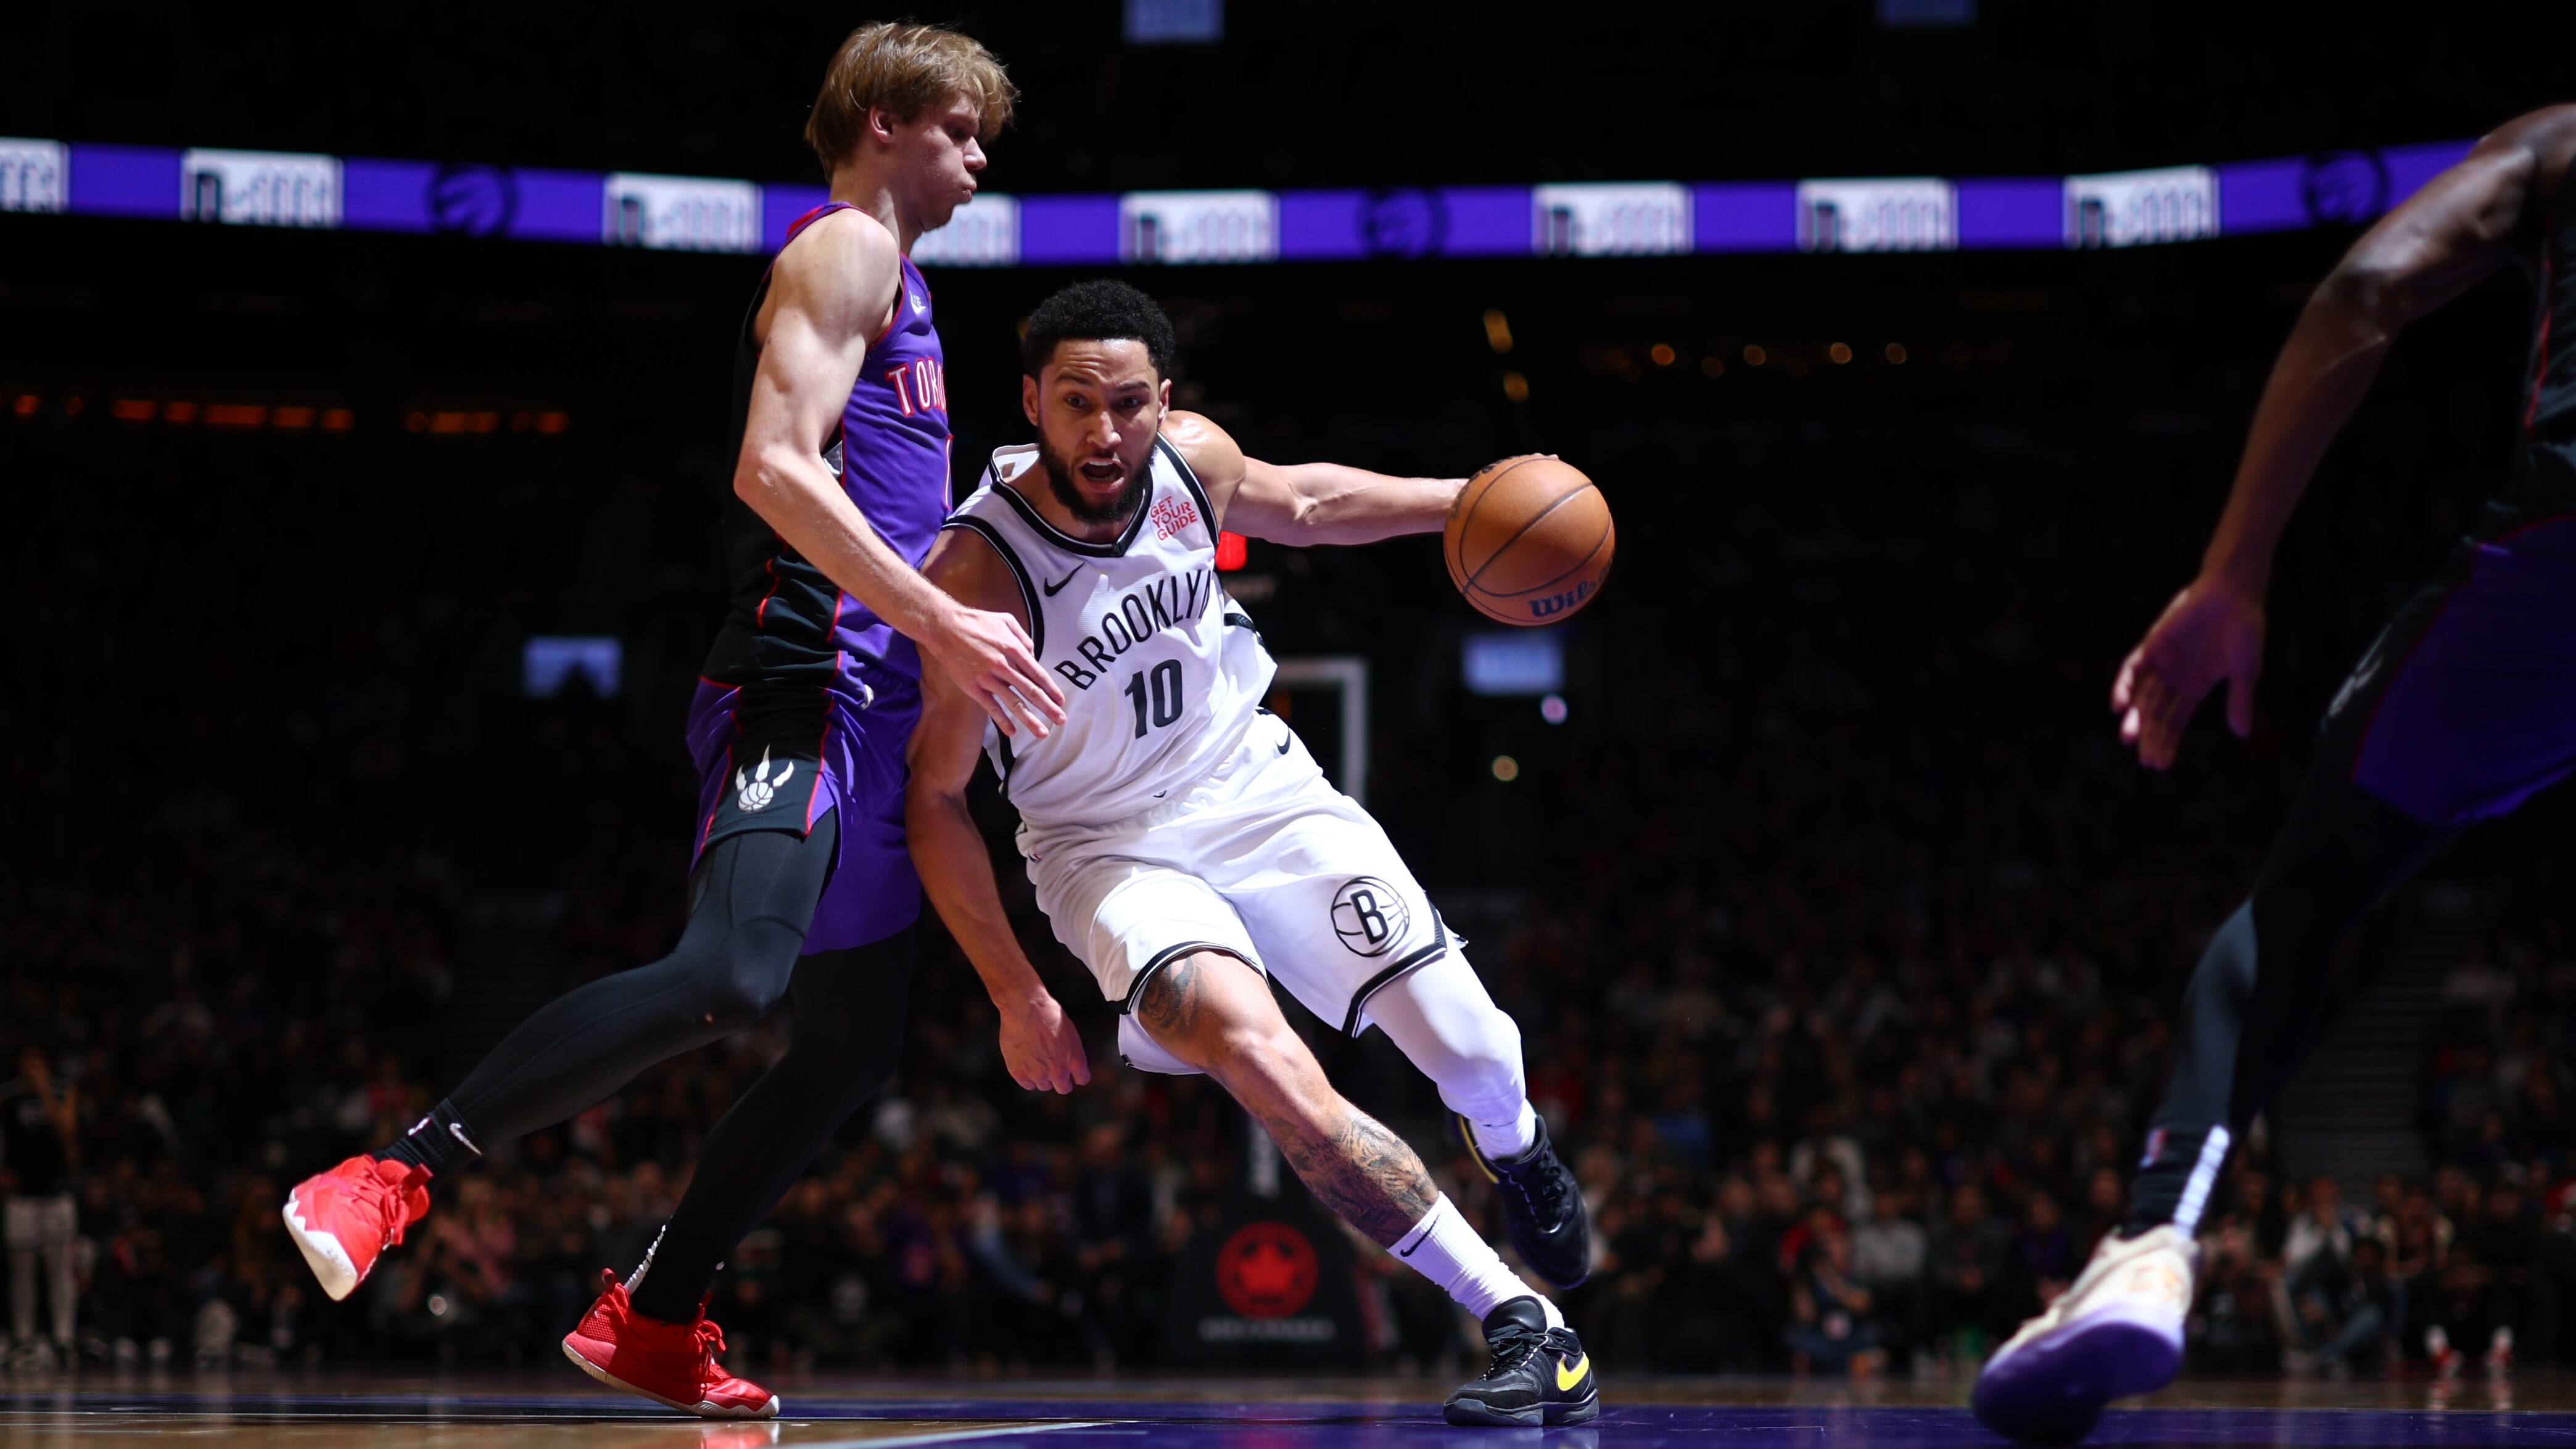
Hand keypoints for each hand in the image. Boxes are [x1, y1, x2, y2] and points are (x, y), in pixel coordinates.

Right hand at [925, 603, 1067, 738]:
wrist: (945, 627)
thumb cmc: (976, 622)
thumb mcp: (1006, 621)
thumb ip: (1023, 638)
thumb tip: (1033, 656)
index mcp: (1013, 648)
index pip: (1037, 674)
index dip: (1051, 689)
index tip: (1060, 701)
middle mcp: (1003, 665)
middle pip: (1030, 691)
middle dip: (1048, 707)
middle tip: (1060, 720)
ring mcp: (987, 678)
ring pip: (1013, 703)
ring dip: (1029, 720)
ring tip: (1042, 733)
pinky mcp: (972, 687)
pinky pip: (990, 707)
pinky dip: (1002, 720)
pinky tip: (1012, 731)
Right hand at [997, 991, 1091, 1094]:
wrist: (1025, 1008)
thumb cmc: (1048, 1014)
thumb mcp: (1070, 1033)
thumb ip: (1072, 1053)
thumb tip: (1070, 1064)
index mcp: (1075, 1060)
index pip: (1082, 1079)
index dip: (1076, 1075)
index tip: (1071, 1072)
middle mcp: (1058, 1072)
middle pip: (1064, 1088)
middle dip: (1060, 1080)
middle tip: (1052, 1068)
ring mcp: (1038, 1075)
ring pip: (1044, 1085)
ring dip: (1042, 1076)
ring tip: (1035, 1058)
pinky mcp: (1020, 1073)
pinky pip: (1027, 1084)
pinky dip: (1027, 1075)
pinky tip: (1025, 1061)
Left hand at [2112, 574, 2265, 770]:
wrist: (2235, 593)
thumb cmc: (2244, 629)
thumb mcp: (2245, 671)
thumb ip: (2240, 700)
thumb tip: (2242, 734)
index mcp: (2196, 686)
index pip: (2176, 720)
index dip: (2167, 741)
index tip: (2160, 765)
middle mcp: (2175, 677)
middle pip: (2157, 713)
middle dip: (2151, 736)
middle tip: (2146, 761)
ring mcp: (2162, 661)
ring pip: (2142, 695)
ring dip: (2135, 717)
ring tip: (2129, 739)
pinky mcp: (2152, 643)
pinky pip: (2132, 668)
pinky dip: (2123, 685)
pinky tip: (2118, 705)